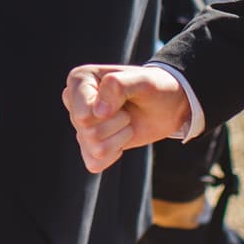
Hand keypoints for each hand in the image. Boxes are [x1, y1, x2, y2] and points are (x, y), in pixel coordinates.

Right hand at [63, 64, 188, 172]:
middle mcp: (75, 102)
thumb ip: (118, 86)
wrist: (168, 106)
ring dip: (119, 138)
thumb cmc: (154, 88)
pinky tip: (121, 140)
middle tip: (127, 111)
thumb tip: (98, 112)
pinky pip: (94, 163)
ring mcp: (80, 125)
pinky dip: (114, 155)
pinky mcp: (89, 146)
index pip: (82, 113)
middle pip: (87, 131)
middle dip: (117, 125)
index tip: (125, 100)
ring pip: (94, 148)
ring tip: (126, 122)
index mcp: (80, 80)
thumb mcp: (144, 80)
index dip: (109, 114)